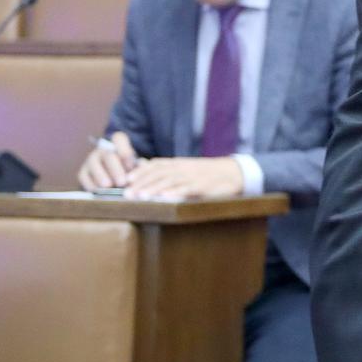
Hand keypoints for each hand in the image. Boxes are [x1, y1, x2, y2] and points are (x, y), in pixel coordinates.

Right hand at [78, 131, 140, 189]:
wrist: (116, 175)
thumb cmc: (130, 168)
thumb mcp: (137, 164)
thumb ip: (140, 165)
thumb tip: (141, 168)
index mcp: (117, 142)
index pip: (118, 138)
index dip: (124, 151)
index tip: (130, 166)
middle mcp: (102, 149)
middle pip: (108, 155)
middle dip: (115, 169)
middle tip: (122, 182)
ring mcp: (91, 159)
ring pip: (94, 165)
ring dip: (101, 176)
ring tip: (108, 186)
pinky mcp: (83, 172)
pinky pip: (83, 176)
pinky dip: (90, 184)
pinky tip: (98, 191)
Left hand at [124, 157, 244, 200]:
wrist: (233, 173)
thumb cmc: (206, 174)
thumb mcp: (186, 169)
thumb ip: (168, 171)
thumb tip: (145, 172)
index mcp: (178, 163)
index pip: (156, 165)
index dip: (141, 171)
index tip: (127, 180)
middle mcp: (183, 168)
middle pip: (159, 174)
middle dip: (142, 183)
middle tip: (128, 194)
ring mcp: (193, 176)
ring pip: (171, 181)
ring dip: (155, 188)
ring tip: (142, 196)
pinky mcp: (204, 185)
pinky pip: (188, 188)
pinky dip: (176, 192)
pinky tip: (166, 197)